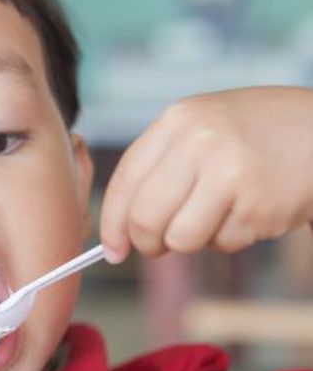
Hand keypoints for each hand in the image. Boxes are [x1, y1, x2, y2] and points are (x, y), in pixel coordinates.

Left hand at [100, 86, 312, 263]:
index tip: (112, 249)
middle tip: (158, 246)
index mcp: (177, 121)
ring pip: (180, 239)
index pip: (125, 182)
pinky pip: (223, 244)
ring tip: (215, 217)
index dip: (112, 223)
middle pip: (145, 219)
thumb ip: (161, 168)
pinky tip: (248, 210)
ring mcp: (230, 174)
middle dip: (147, 243)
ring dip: (192, 241)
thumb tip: (122, 231)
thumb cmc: (255, 134)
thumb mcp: (202, 128)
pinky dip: (231, 238)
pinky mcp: (258, 206)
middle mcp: (199, 143)